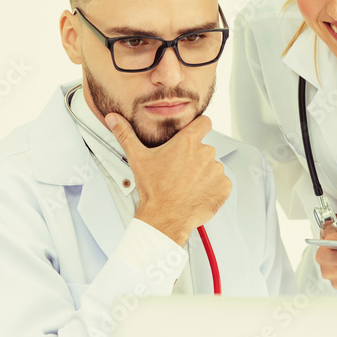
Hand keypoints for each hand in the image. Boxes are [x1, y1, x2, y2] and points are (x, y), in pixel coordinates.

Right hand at [106, 113, 230, 245]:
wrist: (165, 218)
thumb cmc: (154, 190)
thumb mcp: (138, 159)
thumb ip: (126, 135)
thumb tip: (113, 118)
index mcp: (187, 142)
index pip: (204, 122)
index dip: (199, 127)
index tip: (192, 136)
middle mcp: (205, 153)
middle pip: (204, 149)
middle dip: (195, 158)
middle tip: (180, 171)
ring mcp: (216, 170)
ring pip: (212, 167)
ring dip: (204, 174)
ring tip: (187, 185)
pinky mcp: (223, 187)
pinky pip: (221, 183)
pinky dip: (212, 188)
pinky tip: (197, 193)